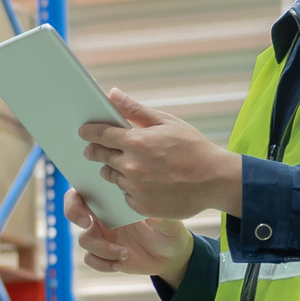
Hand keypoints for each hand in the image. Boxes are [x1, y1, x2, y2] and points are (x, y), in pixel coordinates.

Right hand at [65, 188, 192, 286]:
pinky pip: (91, 259)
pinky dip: (104, 263)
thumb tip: (148, 214)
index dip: (76, 198)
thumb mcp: (170, 223)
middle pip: (73, 209)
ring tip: (125, 253)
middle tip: (87, 225)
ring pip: (84, 240)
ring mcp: (102, 236)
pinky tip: (122, 261)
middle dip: (73, 214)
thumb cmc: (168, 231)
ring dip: (103, 249)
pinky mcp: (103, 255)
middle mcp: (103, 216)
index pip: (87, 190)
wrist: (170, 256)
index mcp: (114, 201)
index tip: (86, 212)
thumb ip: (160, 218)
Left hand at [81, 90, 246, 224]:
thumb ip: (135, 110)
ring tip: (131, 165)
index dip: (89, 132)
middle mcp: (131, 166)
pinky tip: (145, 183)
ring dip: (116, 170)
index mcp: (136, 141)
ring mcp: (135, 188)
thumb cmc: (193, 147)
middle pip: (100, 156)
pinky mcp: (141, 206)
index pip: (100, 134)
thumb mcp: (167, 122)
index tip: (83, 132)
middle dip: (96, 151)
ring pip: (112, 176)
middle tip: (96, 149)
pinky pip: (125, 195)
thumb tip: (112, 94)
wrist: (216, 180)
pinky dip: (130, 189)